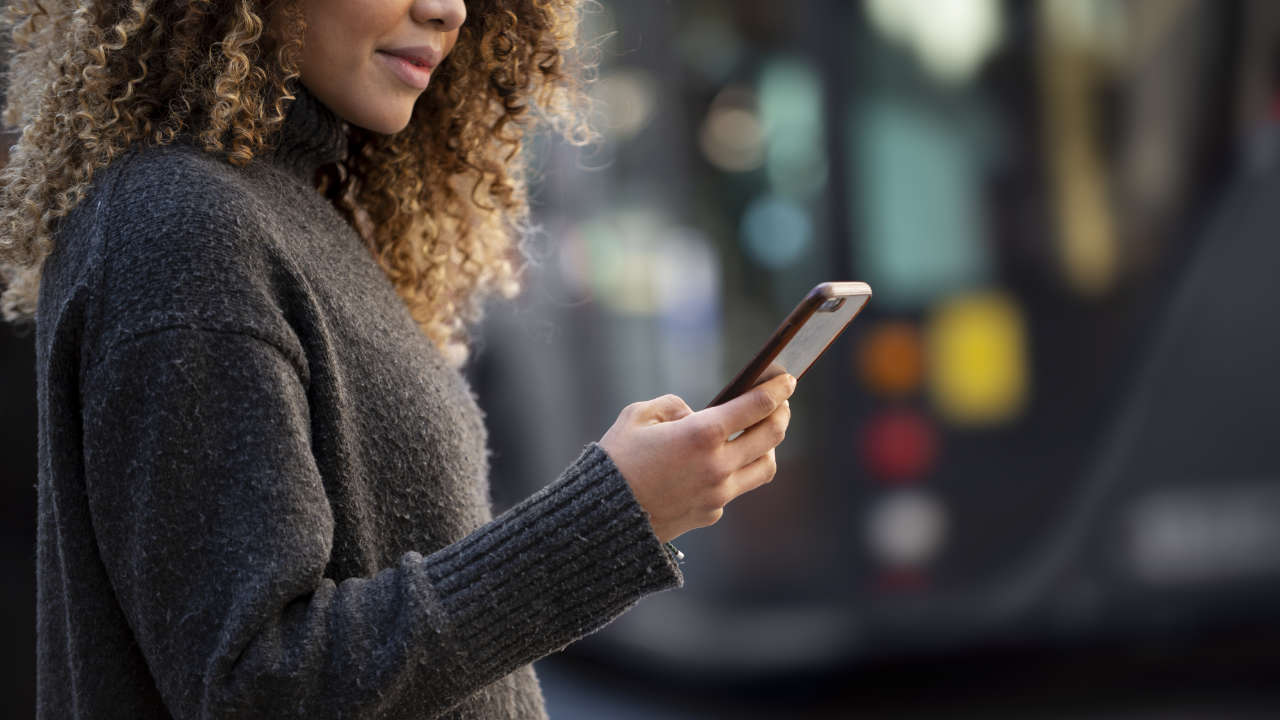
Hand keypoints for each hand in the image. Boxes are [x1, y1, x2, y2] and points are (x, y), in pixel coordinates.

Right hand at [598, 373, 795, 542]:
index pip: (757, 406)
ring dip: (768, 446)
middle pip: (772, 436)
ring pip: (765, 467)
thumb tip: (694, 414)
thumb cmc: (616, 461)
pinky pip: (736, 488)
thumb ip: (672, 406)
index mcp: (701, 434)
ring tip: (759, 434)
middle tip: (781, 403)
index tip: (787, 379)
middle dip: (782, 413)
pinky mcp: (711, 513)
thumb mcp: (637, 416)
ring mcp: (718, 493)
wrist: (602, 518)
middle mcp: (718, 465)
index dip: (778, 389)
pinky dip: (735, 471)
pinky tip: (721, 463)